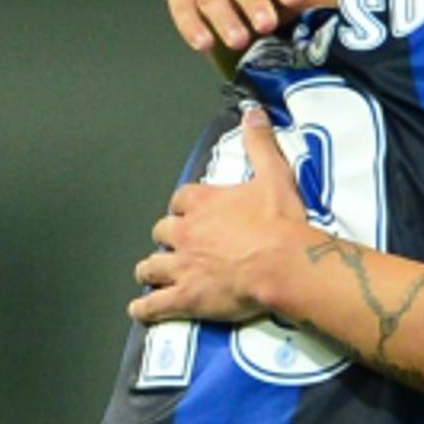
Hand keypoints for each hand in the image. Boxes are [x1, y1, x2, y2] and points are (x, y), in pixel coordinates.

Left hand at [129, 106, 311, 323]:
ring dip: (151, 270)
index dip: (185, 207)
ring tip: (153, 274)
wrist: (283, 263)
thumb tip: (253, 112)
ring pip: (150, 267)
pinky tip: (140, 310)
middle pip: (162, 231)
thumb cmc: (280, 224)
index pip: (180, 200)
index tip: (191, 212)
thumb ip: (259, 143)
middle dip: (167, 237)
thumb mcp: (274, 174)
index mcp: (202, 203)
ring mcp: (181, 267)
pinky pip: (153, 305)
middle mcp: (184, 233)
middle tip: (178, 244)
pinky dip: (144, 308)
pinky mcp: (185, 297)